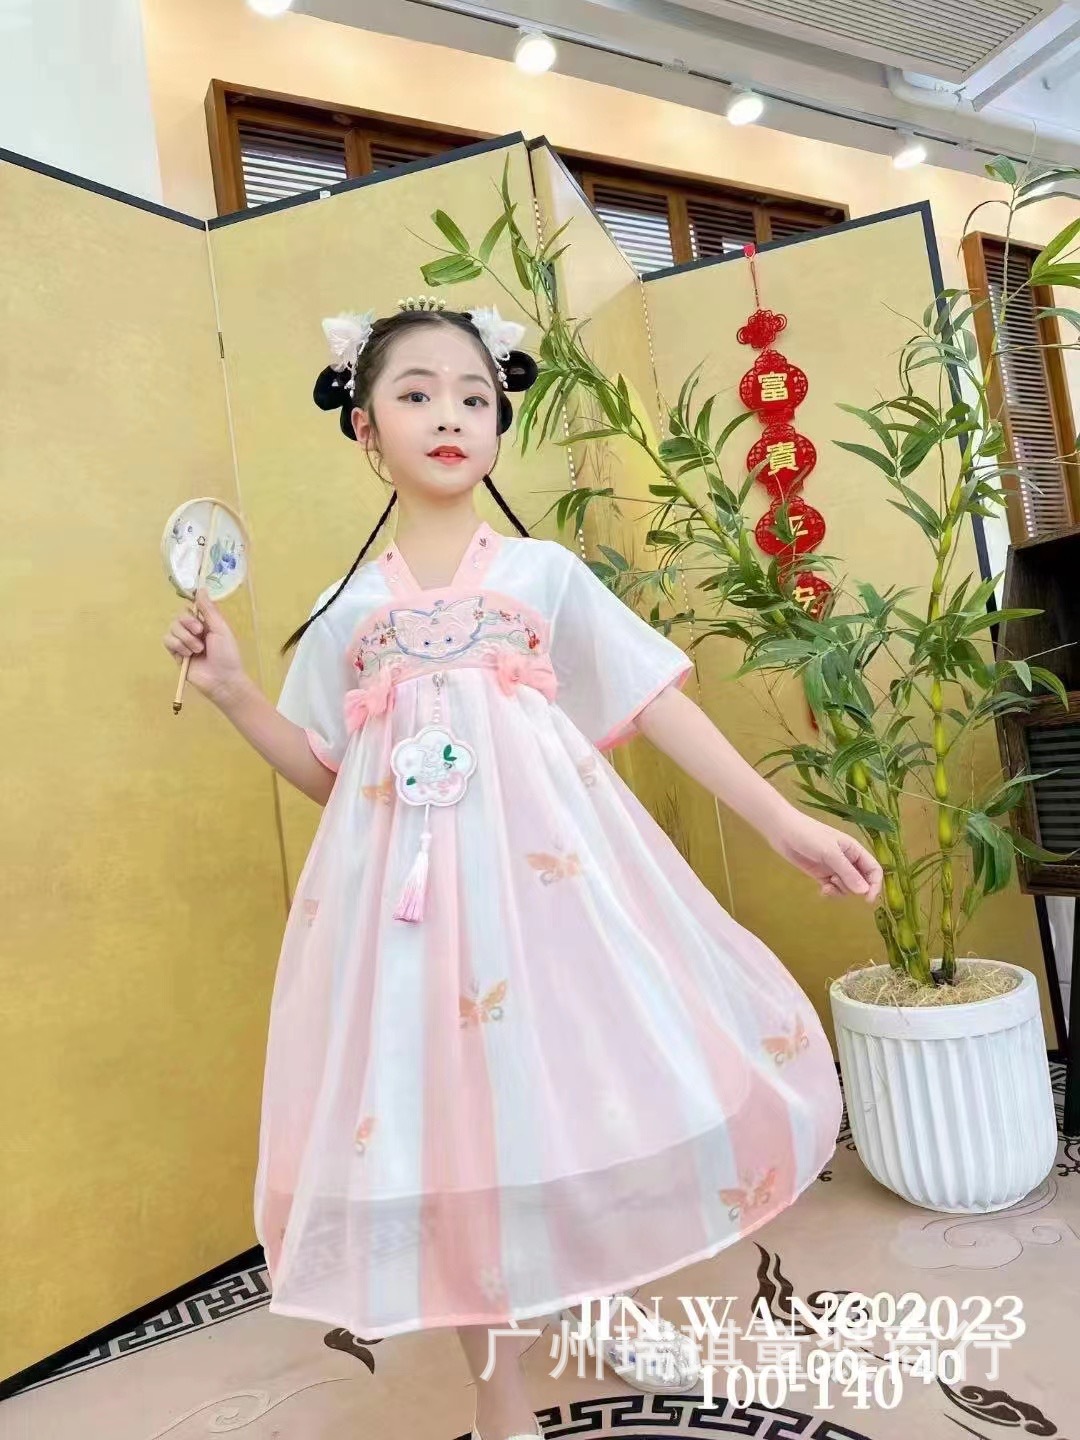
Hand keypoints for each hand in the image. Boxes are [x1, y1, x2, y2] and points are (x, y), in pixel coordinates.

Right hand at [162, 586, 247, 704]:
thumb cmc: (227, 654)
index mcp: (206, 623)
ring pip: (172, 628)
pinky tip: (188, 655)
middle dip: (188, 624)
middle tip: (200, 633)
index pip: (191, 608)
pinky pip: (167, 640)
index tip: (195, 609)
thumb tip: (201, 588)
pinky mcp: (175, 654)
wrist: (222, 679)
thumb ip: (209, 609)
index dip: (191, 608)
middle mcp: (193, 631)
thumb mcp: (220, 629)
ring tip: (198, 650)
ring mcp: (183, 642)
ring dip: (185, 638)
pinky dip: (177, 645)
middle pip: (179, 617)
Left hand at [765, 809, 882, 902]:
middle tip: (837, 883)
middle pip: (861, 882)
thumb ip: (847, 872)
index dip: (875, 885)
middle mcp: (848, 860)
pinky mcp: (821, 874)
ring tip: (827, 885)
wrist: (782, 831)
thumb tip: (864, 892)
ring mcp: (834, 868)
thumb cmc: (809, 836)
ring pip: (847, 887)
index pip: (874, 870)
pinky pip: (833, 888)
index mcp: (855, 850)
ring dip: (840, 891)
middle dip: (852, 888)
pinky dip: (831, 892)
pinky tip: (822, 890)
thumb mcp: (830, 853)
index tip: (867, 899)